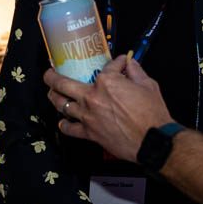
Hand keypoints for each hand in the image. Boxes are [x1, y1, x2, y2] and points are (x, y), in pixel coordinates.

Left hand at [44, 55, 171, 162]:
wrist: (152, 140)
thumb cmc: (152, 113)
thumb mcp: (148, 85)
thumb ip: (136, 71)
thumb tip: (130, 63)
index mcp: (107, 82)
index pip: (106, 67)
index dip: (115, 63)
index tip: (119, 64)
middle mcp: (92, 97)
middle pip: (63, 83)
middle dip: (52, 76)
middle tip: (49, 73)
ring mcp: (87, 116)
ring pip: (61, 104)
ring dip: (53, 97)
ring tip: (52, 93)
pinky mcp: (89, 133)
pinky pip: (69, 129)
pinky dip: (64, 124)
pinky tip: (63, 121)